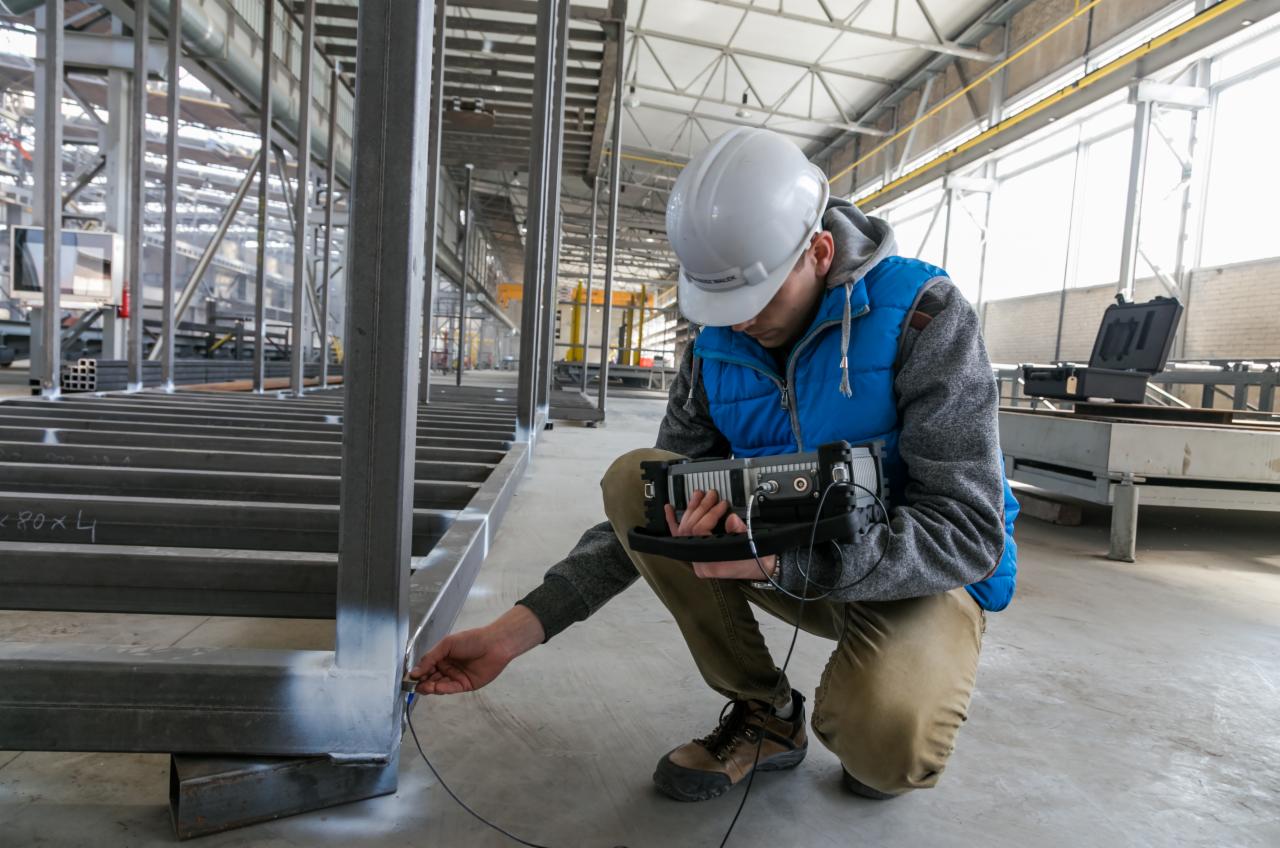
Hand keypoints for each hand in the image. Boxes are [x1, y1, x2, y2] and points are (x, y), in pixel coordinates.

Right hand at [408, 605, 544, 694]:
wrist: (494, 644)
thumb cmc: (471, 640)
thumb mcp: (446, 644)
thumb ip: (430, 658)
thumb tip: (414, 672)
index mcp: (442, 656)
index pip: (426, 667)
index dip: (418, 673)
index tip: (409, 678)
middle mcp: (447, 667)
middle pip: (430, 678)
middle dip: (422, 682)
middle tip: (415, 685)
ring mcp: (456, 677)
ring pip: (439, 685)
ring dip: (430, 687)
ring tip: (424, 687)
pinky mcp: (465, 685)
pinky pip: (450, 688)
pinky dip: (442, 689)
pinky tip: (436, 687)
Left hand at [664, 491, 777, 580]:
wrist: (761, 568)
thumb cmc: (757, 559)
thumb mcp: (752, 546)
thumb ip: (740, 532)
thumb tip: (731, 519)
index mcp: (710, 564)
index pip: (700, 532)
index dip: (711, 514)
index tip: (723, 504)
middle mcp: (699, 562)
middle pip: (690, 529)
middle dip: (701, 508)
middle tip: (711, 495)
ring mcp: (696, 557)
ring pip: (684, 530)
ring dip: (690, 509)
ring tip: (697, 495)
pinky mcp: (697, 552)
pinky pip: (679, 536)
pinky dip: (673, 521)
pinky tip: (669, 509)